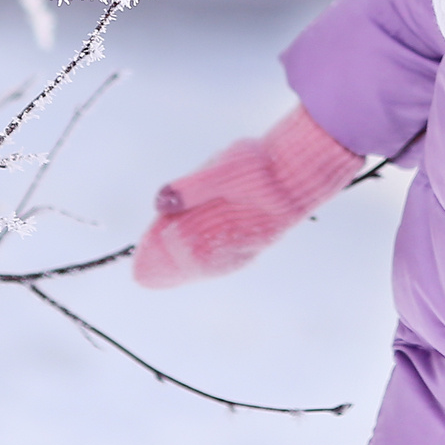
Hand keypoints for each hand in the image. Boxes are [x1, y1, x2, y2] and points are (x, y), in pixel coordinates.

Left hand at [132, 105, 363, 288]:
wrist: (303, 174)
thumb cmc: (264, 168)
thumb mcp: (225, 168)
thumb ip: (192, 187)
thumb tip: (162, 202)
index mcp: (224, 228)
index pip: (182, 246)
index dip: (159, 248)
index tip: (141, 252)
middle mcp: (234, 244)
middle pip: (192, 263)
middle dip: (165, 268)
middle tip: (141, 276)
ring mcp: (244, 246)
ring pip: (207, 265)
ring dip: (181, 269)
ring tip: (160, 275)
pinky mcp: (252, 243)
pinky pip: (223, 262)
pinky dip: (203, 266)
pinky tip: (194, 265)